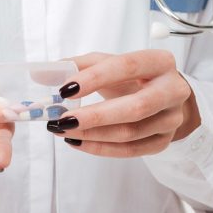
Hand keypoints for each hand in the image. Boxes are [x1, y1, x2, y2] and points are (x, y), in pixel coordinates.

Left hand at [46, 50, 200, 156]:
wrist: (164, 96)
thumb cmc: (132, 77)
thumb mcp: (110, 63)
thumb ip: (76, 66)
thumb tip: (39, 74)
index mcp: (159, 62)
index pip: (127, 66)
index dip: (95, 78)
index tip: (65, 89)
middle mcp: (173, 90)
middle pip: (135, 107)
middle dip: (95, 116)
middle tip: (62, 119)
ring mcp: (171, 119)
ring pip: (131, 133)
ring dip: (92, 134)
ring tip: (62, 129)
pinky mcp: (164, 141)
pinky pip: (131, 150)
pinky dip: (100, 148)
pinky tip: (78, 141)